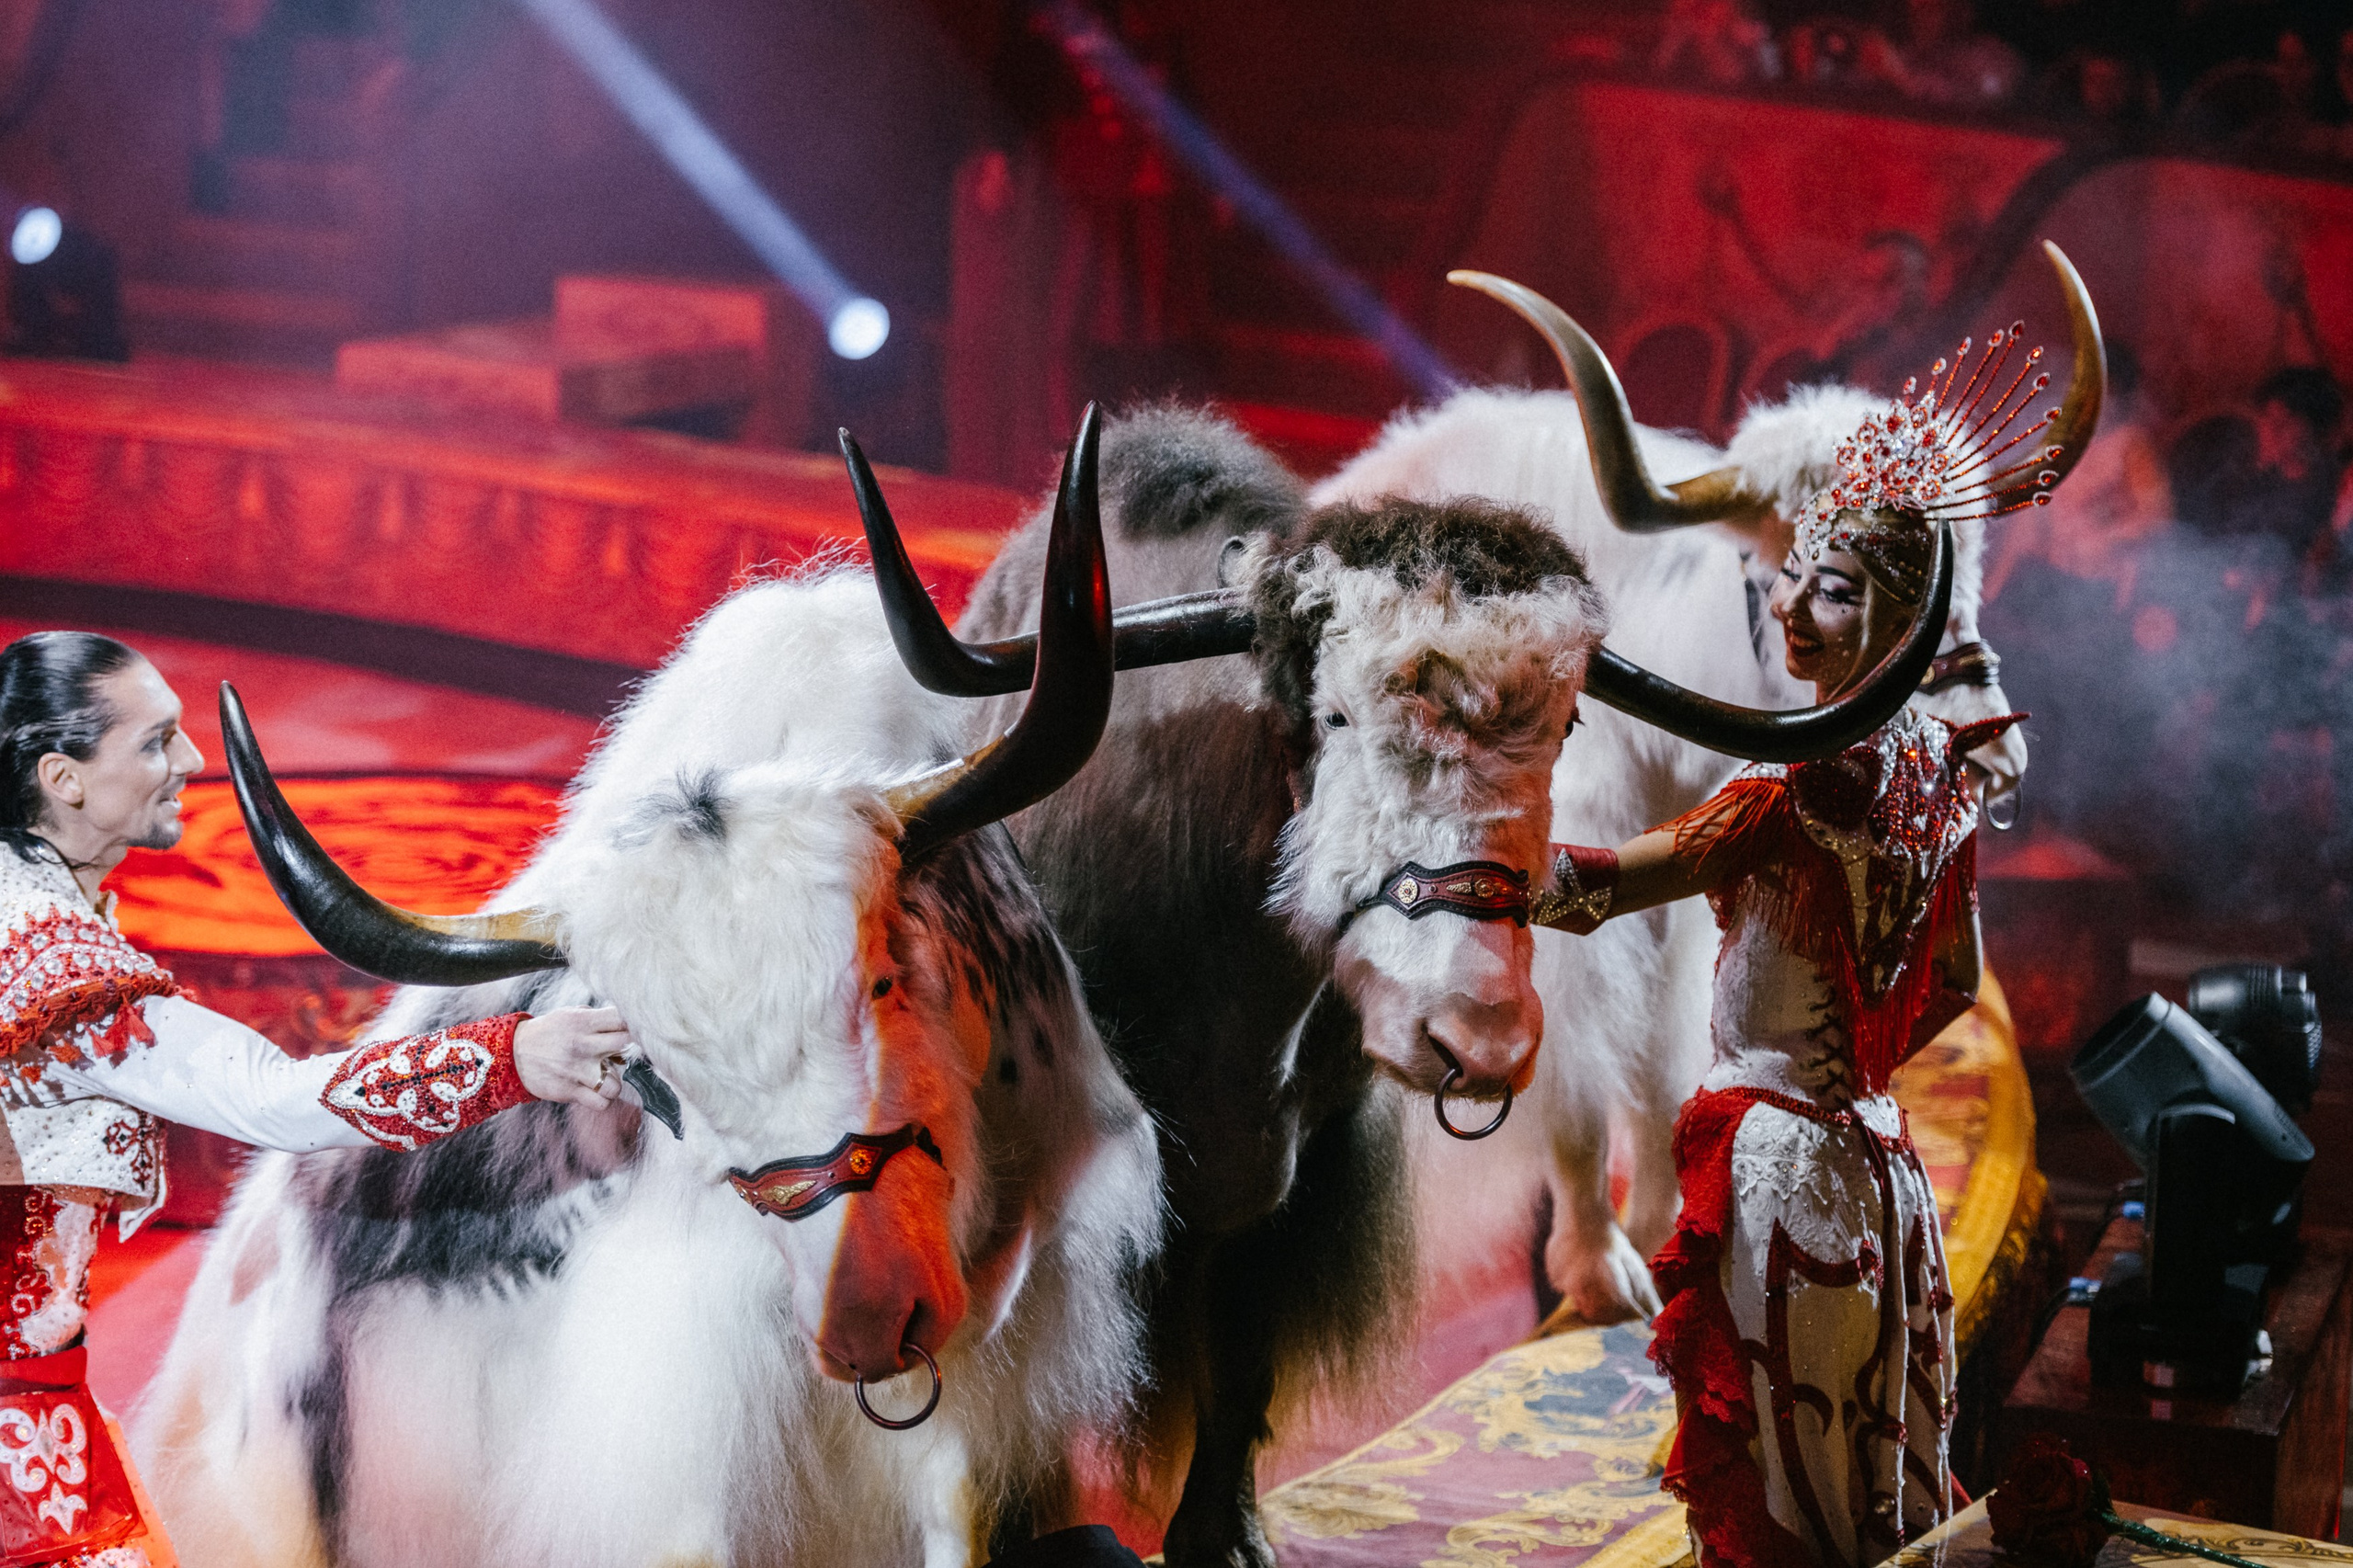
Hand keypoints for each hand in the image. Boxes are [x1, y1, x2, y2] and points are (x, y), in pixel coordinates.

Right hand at [513, 1006, 632, 1108]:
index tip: (629, 1031)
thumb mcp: (570, 1015)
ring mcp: (576, 1070)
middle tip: (620, 1054)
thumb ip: (598, 1018)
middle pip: (626, 1044)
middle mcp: (582, 1044)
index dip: (632, 1024)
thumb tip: (629, 1025)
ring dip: (614, 1082)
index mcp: (583, 1022)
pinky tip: (595, 1091)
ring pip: (617, 1083)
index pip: (622, 1019)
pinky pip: (601, 1103)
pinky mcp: (569, 1091)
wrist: (512, 1054)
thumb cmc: (549, 1033)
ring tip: (604, 1077)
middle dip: (629, 1049)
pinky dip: (602, 1100)